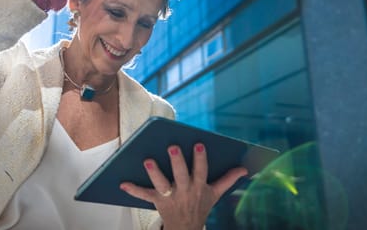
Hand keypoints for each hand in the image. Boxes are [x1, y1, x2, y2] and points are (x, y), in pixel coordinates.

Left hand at [120, 144, 247, 229]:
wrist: (187, 228)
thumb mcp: (216, 193)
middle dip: (177, 162)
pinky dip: (133, 190)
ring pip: (161, 184)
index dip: (200, 159)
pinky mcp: (157, 200)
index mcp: (199, 186)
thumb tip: (245, 169)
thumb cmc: (200, 206)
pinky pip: (144, 196)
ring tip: (147, 161)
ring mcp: (170, 196)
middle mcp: (184, 191)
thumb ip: (228, 179)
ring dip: (154, 173)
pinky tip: (122, 183)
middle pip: (181, 176)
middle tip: (173, 147)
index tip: (198, 144)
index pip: (201, 171)